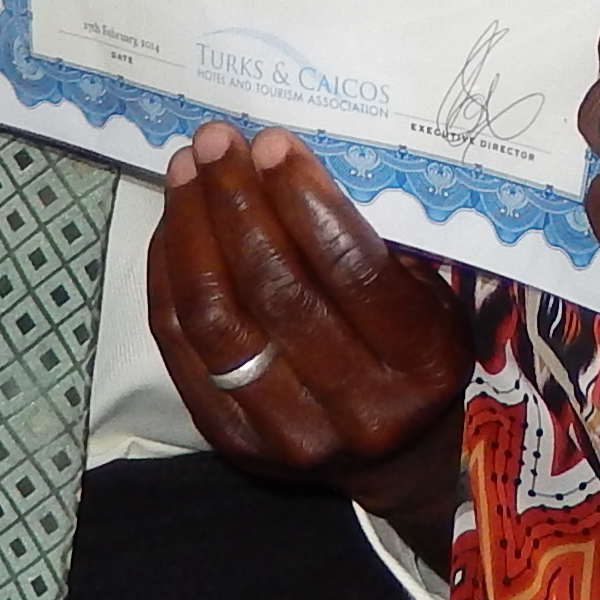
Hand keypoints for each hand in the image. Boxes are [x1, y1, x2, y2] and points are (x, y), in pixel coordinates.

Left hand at [145, 124, 471, 520]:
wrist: (397, 457)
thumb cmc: (415, 349)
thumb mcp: (429, 295)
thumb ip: (374, 242)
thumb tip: (287, 162)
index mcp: (420, 363)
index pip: (352, 271)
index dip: (304, 201)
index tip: (272, 144)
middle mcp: (357, 409)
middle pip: (275, 291)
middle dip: (237, 202)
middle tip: (216, 142)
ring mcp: (288, 434)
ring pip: (217, 318)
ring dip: (192, 231)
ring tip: (186, 172)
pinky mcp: (233, 441)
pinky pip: (181, 347)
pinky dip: (170, 277)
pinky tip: (174, 226)